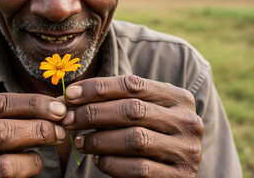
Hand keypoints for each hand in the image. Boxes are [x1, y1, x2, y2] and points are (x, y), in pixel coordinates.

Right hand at [0, 93, 66, 177]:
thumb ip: (11, 116)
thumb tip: (57, 106)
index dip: (32, 104)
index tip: (59, 108)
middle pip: (0, 131)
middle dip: (38, 129)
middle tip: (61, 130)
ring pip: (5, 164)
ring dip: (35, 155)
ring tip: (49, 147)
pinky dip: (28, 169)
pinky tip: (32, 163)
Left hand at [61, 75, 203, 177]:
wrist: (173, 177)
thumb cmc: (150, 139)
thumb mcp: (142, 115)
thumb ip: (117, 103)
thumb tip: (70, 96)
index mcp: (178, 98)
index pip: (133, 84)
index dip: (97, 88)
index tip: (69, 95)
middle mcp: (187, 121)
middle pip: (132, 109)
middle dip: (93, 113)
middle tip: (67, 120)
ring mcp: (186, 150)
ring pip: (134, 138)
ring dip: (98, 139)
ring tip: (79, 142)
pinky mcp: (179, 177)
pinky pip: (138, 168)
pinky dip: (111, 163)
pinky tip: (98, 160)